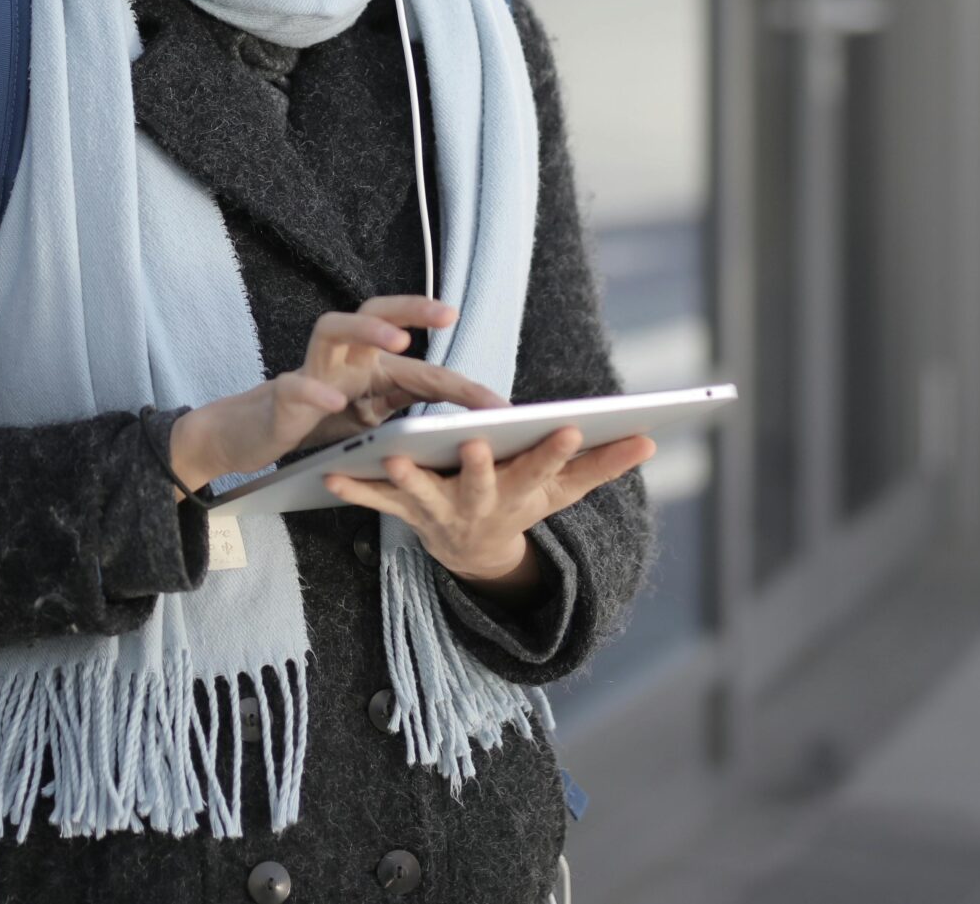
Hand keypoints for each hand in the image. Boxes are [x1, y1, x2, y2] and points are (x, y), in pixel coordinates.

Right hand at [167, 296, 507, 496]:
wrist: (258, 433)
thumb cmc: (322, 419)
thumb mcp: (373, 419)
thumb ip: (409, 412)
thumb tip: (463, 430)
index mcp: (372, 366)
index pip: (422, 366)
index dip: (462, 385)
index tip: (499, 405)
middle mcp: (345, 357)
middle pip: (376, 310)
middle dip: (412, 307)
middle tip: (448, 313)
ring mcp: (313, 370)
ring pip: (333, 327)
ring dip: (366, 328)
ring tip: (398, 340)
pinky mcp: (284, 395)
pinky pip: (296, 384)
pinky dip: (315, 389)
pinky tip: (333, 401)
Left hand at [322, 427, 656, 582]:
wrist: (475, 552)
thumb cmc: (523, 504)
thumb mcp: (563, 490)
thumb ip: (602, 464)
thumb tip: (649, 440)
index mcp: (520, 492)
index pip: (543, 468)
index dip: (556, 451)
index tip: (570, 426)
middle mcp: (479, 504)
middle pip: (479, 485)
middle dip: (478, 467)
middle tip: (473, 442)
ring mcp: (438, 511)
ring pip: (421, 495)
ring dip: (406, 477)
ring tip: (392, 455)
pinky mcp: (403, 511)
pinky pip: (375, 502)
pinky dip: (354, 490)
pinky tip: (330, 476)